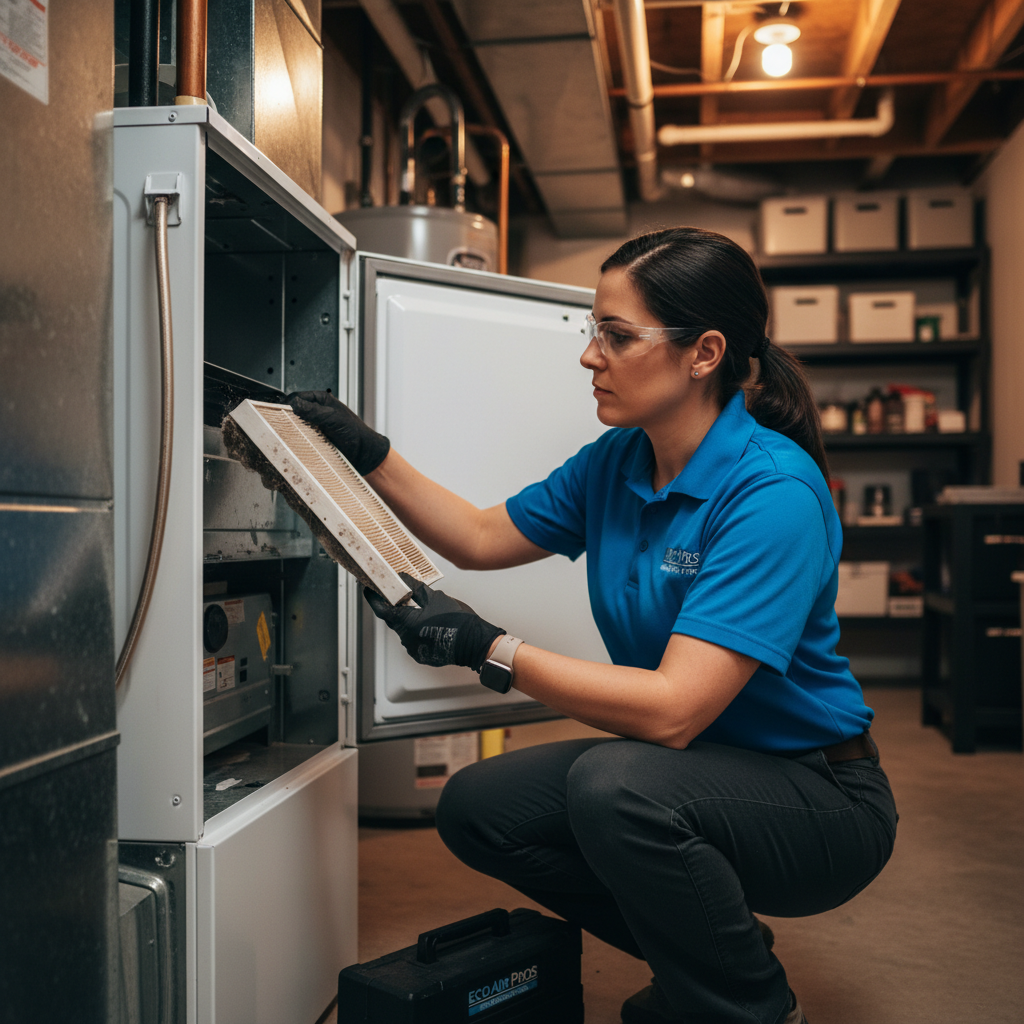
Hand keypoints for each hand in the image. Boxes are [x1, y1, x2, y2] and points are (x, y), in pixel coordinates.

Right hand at [288, 390, 389, 475]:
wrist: (362, 453)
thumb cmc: (355, 432)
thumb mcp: (334, 418)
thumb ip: (315, 410)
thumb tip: (295, 404)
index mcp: (320, 399)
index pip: (296, 397)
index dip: (289, 404)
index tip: (284, 413)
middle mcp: (315, 411)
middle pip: (292, 411)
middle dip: (289, 418)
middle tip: (289, 426)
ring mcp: (313, 425)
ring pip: (294, 425)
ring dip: (293, 430)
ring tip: (297, 434)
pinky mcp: (312, 439)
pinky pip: (299, 438)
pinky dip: (298, 440)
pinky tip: (301, 442)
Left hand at [364, 573, 504, 670]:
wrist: (475, 642)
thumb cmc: (458, 621)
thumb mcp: (435, 597)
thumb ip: (415, 588)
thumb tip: (403, 578)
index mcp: (407, 623)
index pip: (382, 609)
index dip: (374, 598)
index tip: (369, 590)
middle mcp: (407, 639)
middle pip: (395, 620)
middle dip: (398, 608)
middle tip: (403, 596)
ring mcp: (415, 649)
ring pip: (406, 630)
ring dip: (410, 620)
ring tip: (424, 611)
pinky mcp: (423, 656)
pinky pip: (416, 640)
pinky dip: (419, 631)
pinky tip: (431, 625)